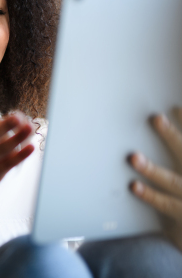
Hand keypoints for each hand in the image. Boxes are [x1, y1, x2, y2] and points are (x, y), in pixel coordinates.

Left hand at [129, 110, 181, 250]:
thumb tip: (165, 121)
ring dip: (152, 169)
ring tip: (134, 157)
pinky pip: (167, 204)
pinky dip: (150, 195)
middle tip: (156, 119)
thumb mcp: (180, 172)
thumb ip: (175, 153)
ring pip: (172, 181)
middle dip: (172, 137)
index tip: (176, 106)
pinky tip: (134, 186)